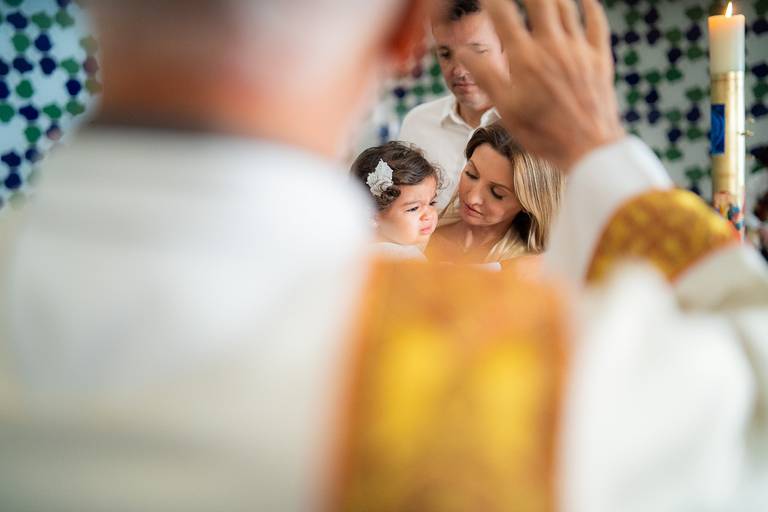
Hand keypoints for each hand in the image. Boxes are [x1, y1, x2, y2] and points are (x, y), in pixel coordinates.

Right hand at [457, 0, 625, 171]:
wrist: (587, 148)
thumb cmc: (542, 133)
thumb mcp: (505, 108)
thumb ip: (484, 76)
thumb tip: (461, 52)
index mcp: (525, 59)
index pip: (504, 16)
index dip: (493, 1)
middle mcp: (552, 47)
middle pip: (539, 1)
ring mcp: (579, 50)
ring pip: (566, 6)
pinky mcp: (600, 57)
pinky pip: (596, 21)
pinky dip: (589, 4)